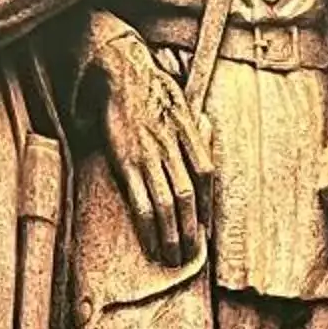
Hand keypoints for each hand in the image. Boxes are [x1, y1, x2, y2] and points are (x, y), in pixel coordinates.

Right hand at [93, 36, 209, 265]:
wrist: (121, 72)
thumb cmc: (149, 85)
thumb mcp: (182, 101)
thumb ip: (194, 127)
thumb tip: (206, 137)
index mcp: (188, 133)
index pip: (205, 175)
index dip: (207, 205)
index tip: (206, 226)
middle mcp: (172, 147)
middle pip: (188, 196)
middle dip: (191, 229)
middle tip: (191, 254)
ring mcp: (149, 156)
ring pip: (167, 203)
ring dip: (172, 234)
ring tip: (172, 257)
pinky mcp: (126, 161)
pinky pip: (141, 200)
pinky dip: (149, 225)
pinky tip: (150, 240)